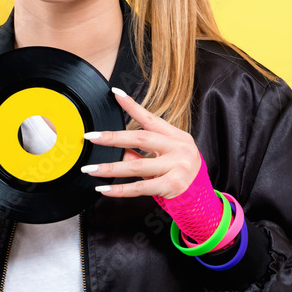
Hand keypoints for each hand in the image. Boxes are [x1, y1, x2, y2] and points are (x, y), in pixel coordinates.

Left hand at [81, 88, 201, 198]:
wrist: (200, 197)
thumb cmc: (179, 173)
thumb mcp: (165, 157)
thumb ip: (141, 152)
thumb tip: (115, 147)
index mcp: (177, 136)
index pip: (151, 119)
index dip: (132, 106)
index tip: (115, 94)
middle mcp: (179, 149)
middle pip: (141, 139)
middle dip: (113, 138)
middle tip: (91, 137)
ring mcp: (177, 167)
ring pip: (136, 166)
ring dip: (110, 168)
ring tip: (90, 169)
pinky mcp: (172, 186)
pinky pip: (140, 188)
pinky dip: (119, 190)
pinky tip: (104, 189)